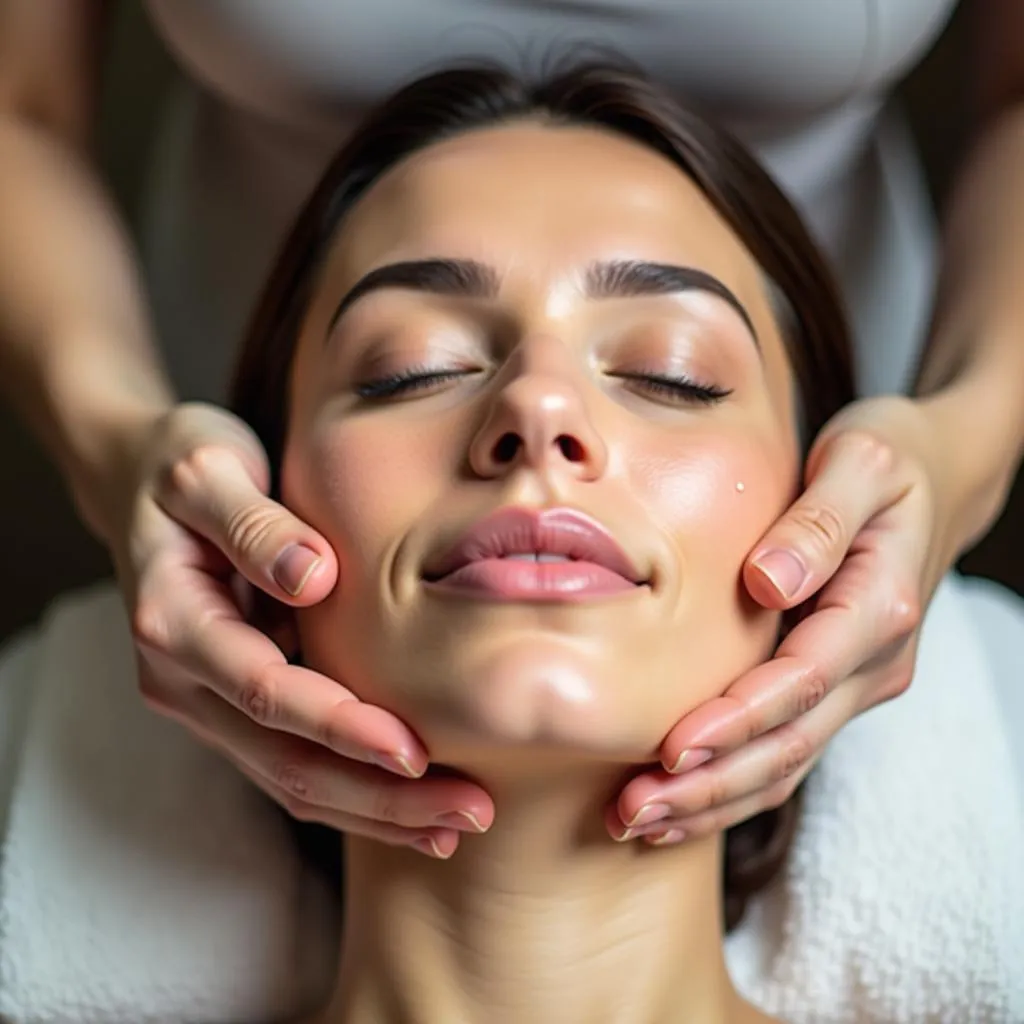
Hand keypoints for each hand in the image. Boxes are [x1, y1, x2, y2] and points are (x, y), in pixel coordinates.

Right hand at [109, 402, 493, 858]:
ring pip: (290, 780)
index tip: (415, 751)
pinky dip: (354, 791)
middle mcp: (182, 679)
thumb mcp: (207, 468)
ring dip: (375, 810)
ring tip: (457, 822)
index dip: (340, 726)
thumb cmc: (179, 464)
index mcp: (173, 622)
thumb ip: (255, 523)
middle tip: (466, 812)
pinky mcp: (233, 703)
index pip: (266, 693)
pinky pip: (291, 763)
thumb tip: (315, 578)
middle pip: (283, 762)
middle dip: (377, 797)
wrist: (136, 480)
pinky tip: (415, 803)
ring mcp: (205, 699)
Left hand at [610, 396, 956, 843]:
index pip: (802, 679)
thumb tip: (767, 581)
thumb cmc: (889, 457)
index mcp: (880, 605)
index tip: (673, 747)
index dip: (738, 720)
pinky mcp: (836, 684)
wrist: (937, 472)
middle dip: (712, 784)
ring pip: (788, 762)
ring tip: (639, 822)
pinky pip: (786, 748)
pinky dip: (734, 783)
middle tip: (635, 811)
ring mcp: (859, 680)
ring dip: (715, 800)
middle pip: (791, 742)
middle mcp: (876, 659)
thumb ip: (819, 520)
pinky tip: (679, 802)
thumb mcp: (861, 462)